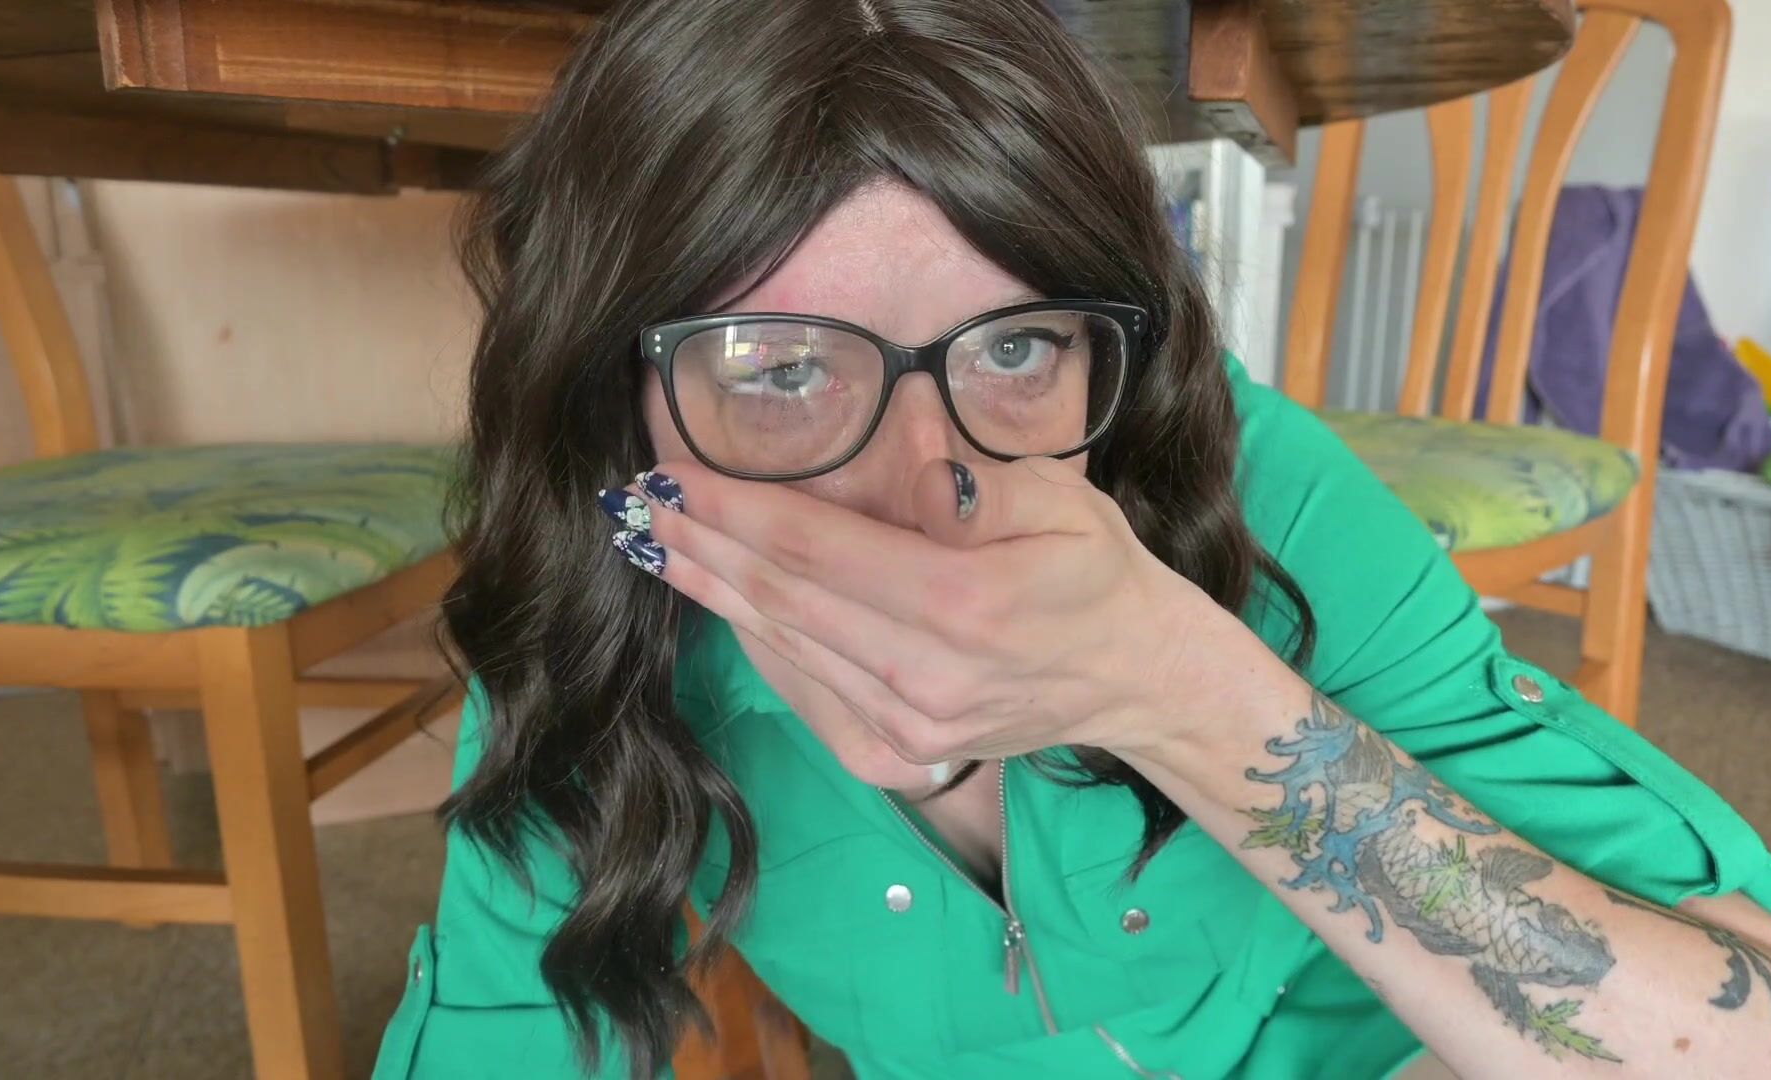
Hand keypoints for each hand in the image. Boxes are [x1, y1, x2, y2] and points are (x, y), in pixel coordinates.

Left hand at [599, 457, 1257, 765]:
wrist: (1132, 676)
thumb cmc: (1095, 572)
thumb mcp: (1059, 498)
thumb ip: (973, 475)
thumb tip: (906, 439)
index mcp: (965, 601)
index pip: (816, 548)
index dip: (735, 510)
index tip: (674, 473)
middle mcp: (927, 673)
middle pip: (783, 598)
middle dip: (702, 543)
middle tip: (638, 501)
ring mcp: (910, 723)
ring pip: (784, 645)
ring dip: (712, 590)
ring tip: (656, 542)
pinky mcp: (898, 751)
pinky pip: (804, 687)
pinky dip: (754, 639)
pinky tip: (717, 600)